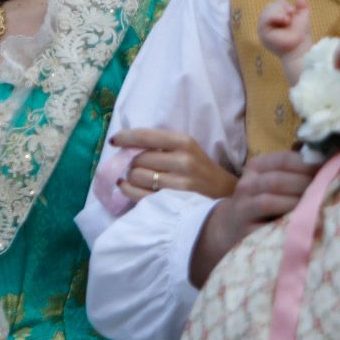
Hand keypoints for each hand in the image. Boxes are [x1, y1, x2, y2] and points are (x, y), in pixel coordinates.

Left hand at [110, 128, 236, 200]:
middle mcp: (183, 161)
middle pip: (139, 158)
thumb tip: (125, 146)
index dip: (126, 137)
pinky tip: (127, 187)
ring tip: (135, 177)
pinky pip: (140, 195)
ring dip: (130, 177)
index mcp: (184, 142)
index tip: (114, 141)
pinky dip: (128, 190)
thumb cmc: (200, 170)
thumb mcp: (187, 150)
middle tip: (132, 165)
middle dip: (130, 162)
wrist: (226, 195)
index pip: (146, 136)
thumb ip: (161, 146)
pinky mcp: (174, 202)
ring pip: (137, 176)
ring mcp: (179, 184)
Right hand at [188, 150, 318, 285]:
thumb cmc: (263, 202)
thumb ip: (294, 172)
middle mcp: (246, 184)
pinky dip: (286, 220)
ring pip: (269, 199)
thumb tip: (329, 163)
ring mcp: (243, 208)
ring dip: (295, 201)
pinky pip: (267, 222)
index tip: (330, 168)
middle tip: (327, 189)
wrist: (232, 229)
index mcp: (256, 166)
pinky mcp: (245, 230)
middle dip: (304, 184)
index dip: (307, 163)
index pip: (283, 159)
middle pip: (277, 179)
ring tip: (316, 203)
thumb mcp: (272, 182)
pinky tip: (302, 220)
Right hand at [258, 0, 311, 58]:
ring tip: (287, 20)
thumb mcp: (303, 17)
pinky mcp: (262, 32)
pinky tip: (283, 20)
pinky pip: (265, 18)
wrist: (300, 47)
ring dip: (279, 12)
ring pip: (267, 10)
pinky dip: (275, 16)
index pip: (275, 5)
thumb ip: (302, 6)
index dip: (284, 5)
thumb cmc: (301, 34)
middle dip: (282, 8)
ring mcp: (263, 28)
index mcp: (275, 19)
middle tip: (290, 17)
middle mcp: (267, 24)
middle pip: (270, 6)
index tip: (293, 12)